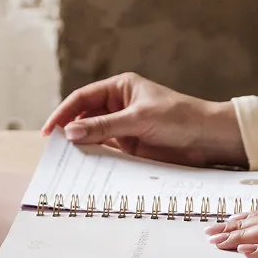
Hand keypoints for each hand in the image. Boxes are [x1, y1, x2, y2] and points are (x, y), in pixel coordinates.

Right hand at [41, 71, 246, 167]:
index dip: (64, 113)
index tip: (49, 130)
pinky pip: (106, 151)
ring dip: (81, 147)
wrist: (207, 138)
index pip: (83, 98)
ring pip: (94, 136)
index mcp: (120, 88)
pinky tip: (84, 168)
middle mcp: (119, 106)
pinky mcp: (131, 147)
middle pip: (85, 117)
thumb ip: (104, 126)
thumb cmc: (178, 118)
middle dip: (70, 131)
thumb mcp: (139, 119)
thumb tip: (71, 132)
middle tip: (53, 150)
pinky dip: (95, 158)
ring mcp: (124, 127)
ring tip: (64, 162)